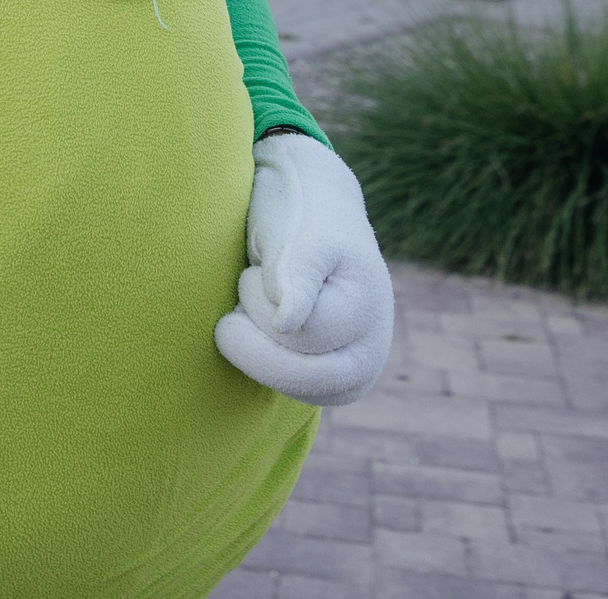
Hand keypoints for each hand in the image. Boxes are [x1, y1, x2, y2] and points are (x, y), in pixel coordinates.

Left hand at [214, 133, 393, 407]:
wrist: (315, 213)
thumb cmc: (300, 215)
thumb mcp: (297, 232)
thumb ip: (295, 273)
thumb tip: (289, 325)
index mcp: (366, 304)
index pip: (297, 332)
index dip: (257, 301)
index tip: (252, 272)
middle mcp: (372, 346)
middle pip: (308, 377)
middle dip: (256, 346)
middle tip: (235, 310)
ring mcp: (358, 371)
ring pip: (299, 390)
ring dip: (262, 355)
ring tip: (259, 312)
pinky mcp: (336, 384)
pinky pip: (297, 394)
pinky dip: (270, 369)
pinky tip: (264, 337)